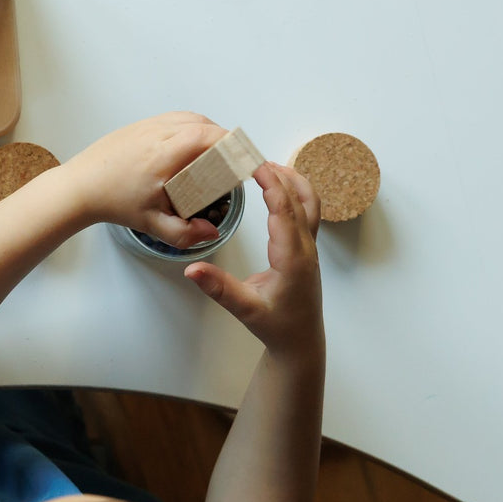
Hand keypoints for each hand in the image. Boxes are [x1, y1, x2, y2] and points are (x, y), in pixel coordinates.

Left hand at [64, 112, 232, 247]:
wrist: (78, 188)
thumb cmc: (110, 201)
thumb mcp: (151, 224)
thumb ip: (184, 233)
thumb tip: (210, 231)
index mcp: (162, 154)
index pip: (206, 136)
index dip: (231, 143)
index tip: (244, 156)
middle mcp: (154, 134)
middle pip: (201, 124)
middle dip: (224, 139)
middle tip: (234, 158)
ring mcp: (144, 126)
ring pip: (187, 117)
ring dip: (207, 131)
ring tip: (217, 153)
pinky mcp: (137, 126)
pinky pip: (172, 119)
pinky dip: (189, 127)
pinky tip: (192, 145)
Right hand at [185, 163, 323, 359]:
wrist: (299, 343)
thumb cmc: (276, 327)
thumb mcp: (244, 308)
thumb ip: (218, 288)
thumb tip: (191, 269)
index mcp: (292, 259)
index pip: (285, 212)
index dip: (272, 185)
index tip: (256, 165)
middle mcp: (305, 250)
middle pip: (302, 201)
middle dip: (282, 176)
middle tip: (256, 158)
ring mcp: (309, 250)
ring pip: (311, 206)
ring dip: (295, 183)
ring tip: (271, 166)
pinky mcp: (306, 252)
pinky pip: (308, 215)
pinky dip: (296, 195)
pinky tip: (281, 191)